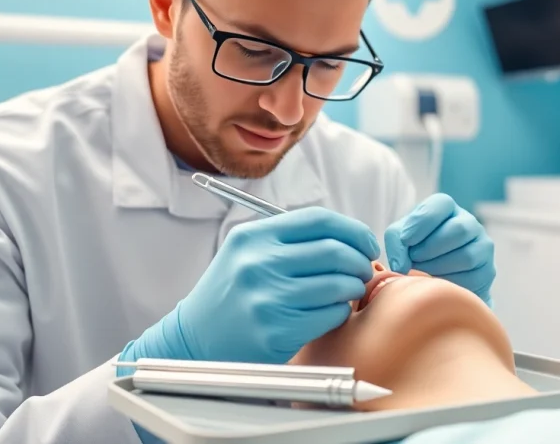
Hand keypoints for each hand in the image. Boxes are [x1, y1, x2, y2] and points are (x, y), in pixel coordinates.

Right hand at [121, 207, 379, 365]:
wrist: (194, 340)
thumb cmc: (230, 294)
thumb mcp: (246, 253)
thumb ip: (288, 239)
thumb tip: (347, 236)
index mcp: (253, 237)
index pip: (318, 220)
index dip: (352, 229)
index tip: (366, 242)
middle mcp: (259, 263)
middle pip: (334, 251)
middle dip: (359, 260)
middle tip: (363, 269)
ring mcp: (268, 298)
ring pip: (338, 284)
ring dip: (354, 287)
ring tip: (348, 291)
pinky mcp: (278, 330)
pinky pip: (331, 314)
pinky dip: (340, 312)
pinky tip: (329, 312)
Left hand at [384, 193, 495, 304]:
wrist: (437, 278)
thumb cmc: (418, 250)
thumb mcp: (402, 239)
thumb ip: (397, 241)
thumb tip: (401, 263)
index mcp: (446, 208)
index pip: (440, 204)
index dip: (420, 222)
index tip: (405, 241)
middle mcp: (469, 222)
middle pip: (458, 230)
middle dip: (430, 249)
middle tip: (414, 259)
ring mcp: (483, 245)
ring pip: (466, 255)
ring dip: (438, 267)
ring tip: (423, 271)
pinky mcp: (488, 270)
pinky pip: (472, 277)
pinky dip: (451, 282)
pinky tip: (439, 280)